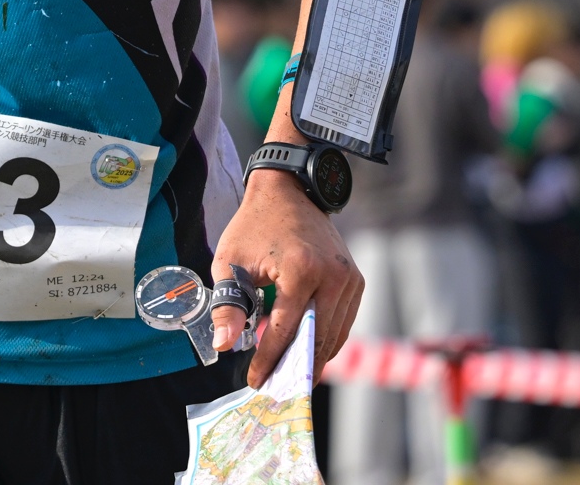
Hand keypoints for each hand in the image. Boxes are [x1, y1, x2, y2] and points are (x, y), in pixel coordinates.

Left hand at [209, 169, 361, 387]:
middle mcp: (333, 277)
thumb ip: (228, 305)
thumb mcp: (231, 261)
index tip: (255, 381)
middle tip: (276, 389)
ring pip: (334, 335)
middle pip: (316, 339)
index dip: (269, 360)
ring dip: (313, 359)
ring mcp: (350, 279)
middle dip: (295, 368)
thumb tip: (223, 346)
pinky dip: (326, 340)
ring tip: (290, 377)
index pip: (284, 330)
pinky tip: (307, 352)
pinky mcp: (356, 280)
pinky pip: (343, 322)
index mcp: (300, 271)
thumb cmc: (255, 225)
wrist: (289, 190)